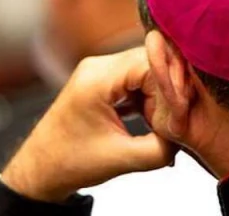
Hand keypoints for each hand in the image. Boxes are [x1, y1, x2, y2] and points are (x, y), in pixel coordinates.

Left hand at [0, 48, 177, 201]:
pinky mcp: (101, 81)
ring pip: (144, 69)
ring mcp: (98, 71)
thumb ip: (161, 149)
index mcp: (96, 79)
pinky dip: (147, 96)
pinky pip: (134, 79)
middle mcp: (96, 66)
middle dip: (168, 88)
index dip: (171, 87)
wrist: (41, 167)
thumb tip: (187, 135)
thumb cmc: (69, 162)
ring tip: (163, 121)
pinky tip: (151, 118)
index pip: (149, 64)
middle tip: (177, 118)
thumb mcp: (121, 159)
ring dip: (158, 94)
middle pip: (149, 61)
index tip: (181, 113)